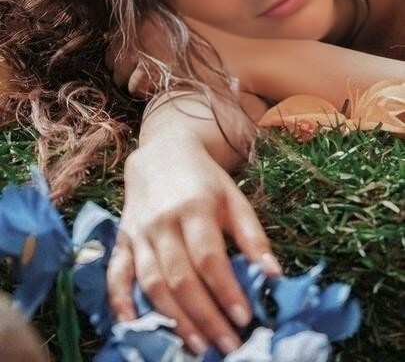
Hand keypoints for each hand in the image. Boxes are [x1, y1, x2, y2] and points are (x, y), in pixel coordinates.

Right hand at [107, 137, 280, 355]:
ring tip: (198, 346)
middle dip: (205, 316)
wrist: (163, 153)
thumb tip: (274, 275)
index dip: (226, 290)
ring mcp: (138, 232)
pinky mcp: (122, 240)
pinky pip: (116, 274)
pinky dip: (121, 303)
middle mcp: (162, 222)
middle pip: (180, 277)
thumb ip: (253, 237)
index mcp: (194, 208)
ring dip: (174, 320)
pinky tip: (134, 327)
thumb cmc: (205, 181)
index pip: (208, 257)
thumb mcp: (235, 199)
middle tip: (228, 345)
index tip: (245, 319)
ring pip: (152, 283)